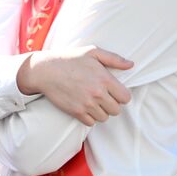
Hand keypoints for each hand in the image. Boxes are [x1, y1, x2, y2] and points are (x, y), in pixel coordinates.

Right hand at [16, 46, 133, 125]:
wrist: (45, 70)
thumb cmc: (69, 59)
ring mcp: (86, 104)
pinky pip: (90, 123)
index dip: (122, 96)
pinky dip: (89, 118)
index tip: (114, 92)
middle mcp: (97, 93)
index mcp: (105, 79)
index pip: (125, 98)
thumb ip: (114, 58)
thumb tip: (131, 65)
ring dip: (101, 112)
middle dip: (112, 105)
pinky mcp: (75, 112)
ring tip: (93, 103)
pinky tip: (85, 108)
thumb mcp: (92, 52)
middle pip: (116, 110)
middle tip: (103, 98)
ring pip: (104, 118)